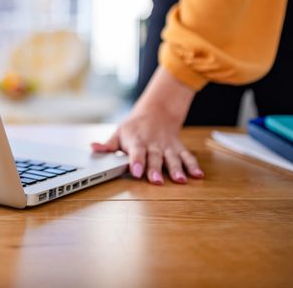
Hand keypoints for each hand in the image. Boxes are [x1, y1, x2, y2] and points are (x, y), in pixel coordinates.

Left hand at [91, 67, 204, 183]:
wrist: (156, 111)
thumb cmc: (134, 127)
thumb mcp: (118, 133)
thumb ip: (108, 145)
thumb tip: (93, 148)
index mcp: (137, 141)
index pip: (136, 152)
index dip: (137, 162)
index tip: (137, 172)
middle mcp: (153, 144)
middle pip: (155, 158)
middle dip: (156, 169)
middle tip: (156, 181)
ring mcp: (167, 146)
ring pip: (173, 158)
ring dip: (177, 169)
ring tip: (180, 180)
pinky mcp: (178, 147)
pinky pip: (187, 156)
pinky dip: (193, 165)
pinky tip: (198, 175)